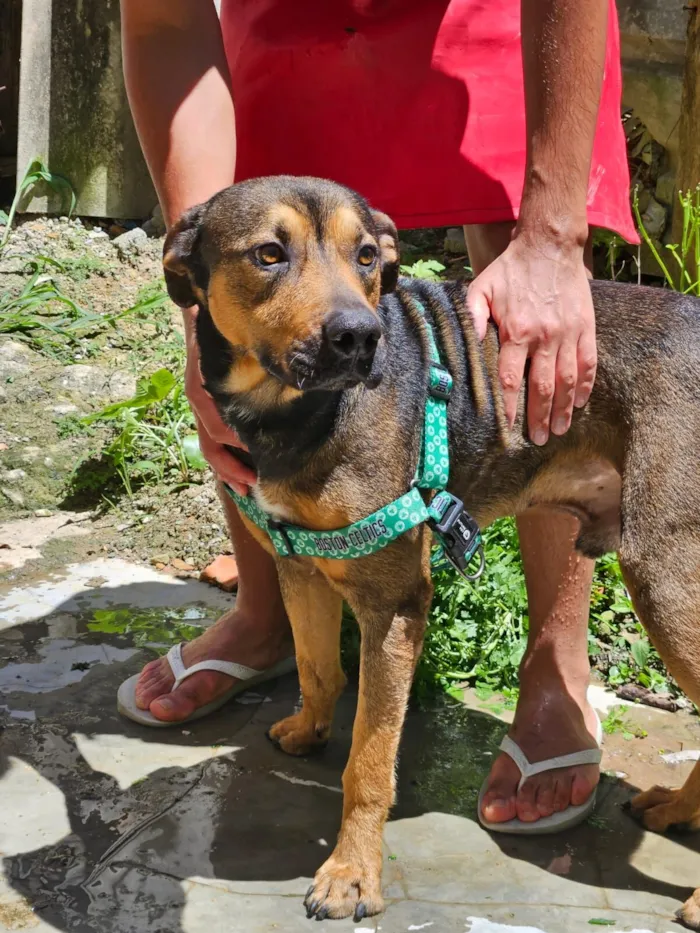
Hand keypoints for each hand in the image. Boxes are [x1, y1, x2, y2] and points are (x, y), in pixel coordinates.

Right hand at [184, 316, 255, 494]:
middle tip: (254, 482)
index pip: (217, 428)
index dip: (236, 444)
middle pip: (211, 445)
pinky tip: (236, 476)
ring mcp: (199, 410)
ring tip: (245, 488)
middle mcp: (198, 404)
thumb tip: (268, 373)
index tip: (258, 454)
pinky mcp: (205, 413)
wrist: (199, 322)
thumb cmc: (217, 334)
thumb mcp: (226, 346)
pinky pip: (211, 443)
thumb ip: (242, 361)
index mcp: (201, 392)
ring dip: (227, 471)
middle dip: (232, 467)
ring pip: (209, 449)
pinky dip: (223, 461)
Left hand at [467, 233, 595, 444]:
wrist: (549, 245)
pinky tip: (581, 403)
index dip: (510, 407)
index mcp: (516, 331)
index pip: (510, 379)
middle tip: (539, 439)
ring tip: (559, 430)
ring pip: (567, 381)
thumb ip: (472, 317)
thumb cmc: (511, 270)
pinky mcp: (585, 327)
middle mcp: (544, 337)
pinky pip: (588, 362)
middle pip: (542, 388)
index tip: (509, 427)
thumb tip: (467, 344)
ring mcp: (568, 333)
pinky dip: (586, 385)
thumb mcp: (481, 289)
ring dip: (564, 409)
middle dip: (539, 417)